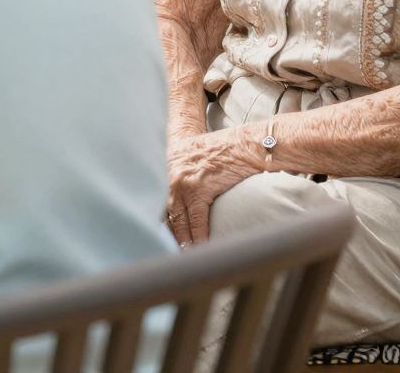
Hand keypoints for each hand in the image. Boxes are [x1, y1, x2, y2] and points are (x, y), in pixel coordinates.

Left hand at [167, 129, 258, 243]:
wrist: (241, 144)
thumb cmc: (220, 150)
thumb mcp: (191, 157)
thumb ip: (180, 174)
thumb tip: (178, 197)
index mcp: (166, 168)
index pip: (158, 200)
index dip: (160, 221)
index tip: (160, 237)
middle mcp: (169, 175)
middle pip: (164, 212)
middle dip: (168, 234)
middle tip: (170, 252)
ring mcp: (182, 182)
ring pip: (178, 220)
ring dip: (182, 240)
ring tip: (185, 255)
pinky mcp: (199, 189)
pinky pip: (196, 220)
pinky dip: (198, 237)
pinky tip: (200, 247)